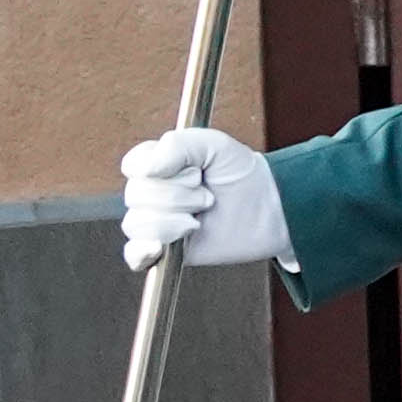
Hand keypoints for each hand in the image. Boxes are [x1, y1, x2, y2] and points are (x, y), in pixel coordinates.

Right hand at [120, 124, 286, 270]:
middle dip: (178, 196)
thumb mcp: (213, 144)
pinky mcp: (165, 250)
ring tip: (201, 216)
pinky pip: (134, 256)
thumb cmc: (240, 173)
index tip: (195, 171)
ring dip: (174, 221)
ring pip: (136, 224)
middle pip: (136, 196)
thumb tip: (145, 169)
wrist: (268, 208)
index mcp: (156, 164)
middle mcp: (151, 193)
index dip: (162, 170)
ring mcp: (157, 222)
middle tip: (208, 196)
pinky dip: (141, 252)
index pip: (133, 167)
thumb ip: (176, 146)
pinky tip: (158, 247)